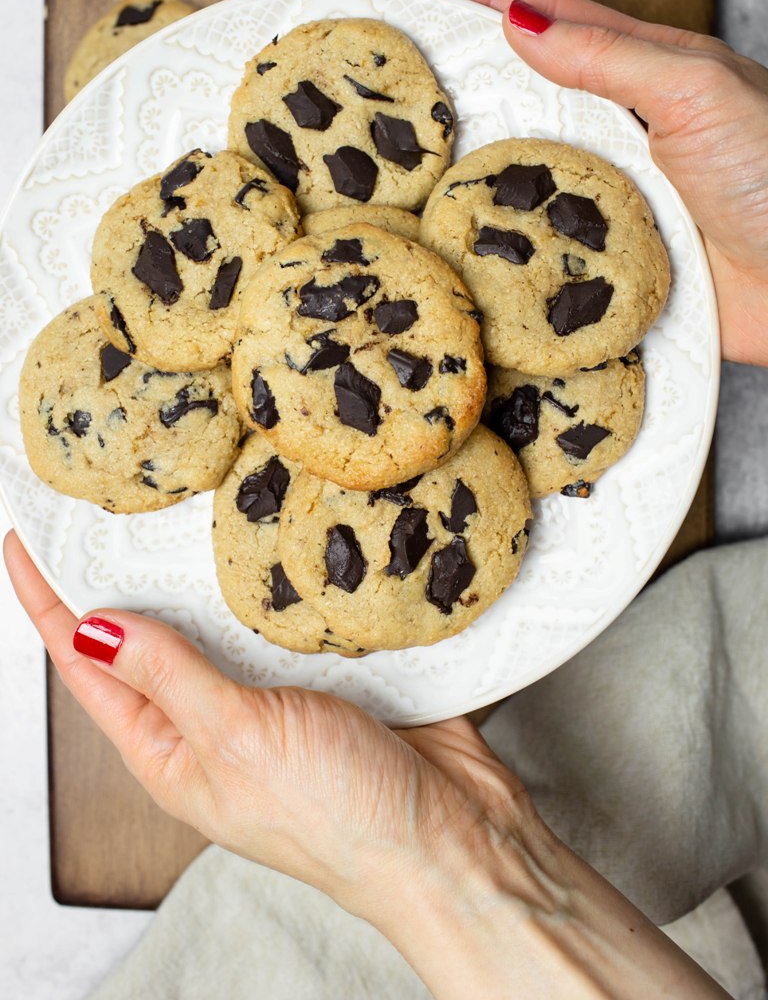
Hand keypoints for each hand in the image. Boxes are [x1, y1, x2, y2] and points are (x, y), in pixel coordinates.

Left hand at [4, 529, 728, 998]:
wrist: (456, 844)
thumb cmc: (342, 817)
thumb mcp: (237, 739)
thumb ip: (168, 677)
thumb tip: (92, 627)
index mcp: (172, 753)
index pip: (87, 669)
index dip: (49, 605)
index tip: (23, 545)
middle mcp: (216, 725)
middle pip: (148, 641)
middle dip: (122, 578)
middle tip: (106, 507)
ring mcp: (276, 701)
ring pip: (221, 624)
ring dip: (204, 574)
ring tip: (182, 513)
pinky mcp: (333, 679)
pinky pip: (289, 621)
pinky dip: (280, 585)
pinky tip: (280, 545)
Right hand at [409, 0, 767, 367]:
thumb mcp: (697, 92)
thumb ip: (611, 57)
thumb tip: (521, 23)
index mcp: (640, 73)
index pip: (544, 22)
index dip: (476, 4)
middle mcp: (615, 133)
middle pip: (519, 99)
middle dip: (452, 87)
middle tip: (382, 87)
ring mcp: (604, 198)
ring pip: (517, 176)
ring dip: (462, 171)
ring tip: (395, 165)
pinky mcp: (602, 261)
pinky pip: (536, 247)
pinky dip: (495, 245)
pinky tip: (456, 245)